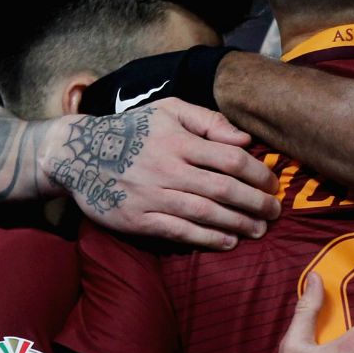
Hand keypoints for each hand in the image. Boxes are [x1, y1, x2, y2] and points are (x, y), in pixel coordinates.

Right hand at [38, 98, 281, 248]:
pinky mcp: (137, 219)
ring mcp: (152, 196)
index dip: (257, 173)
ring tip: (259, 230)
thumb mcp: (168, 111)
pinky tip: (228, 241)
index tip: (273, 183)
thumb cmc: (133, 130)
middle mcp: (167, 168)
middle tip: (275, 212)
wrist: (78, 154)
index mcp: (178, 140)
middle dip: (255, 202)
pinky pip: (179, 231)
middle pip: (223, 188)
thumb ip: (208, 120)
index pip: (229, 158)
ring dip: (238, 223)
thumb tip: (245, 138)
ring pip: (205, 213)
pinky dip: (207, 238)